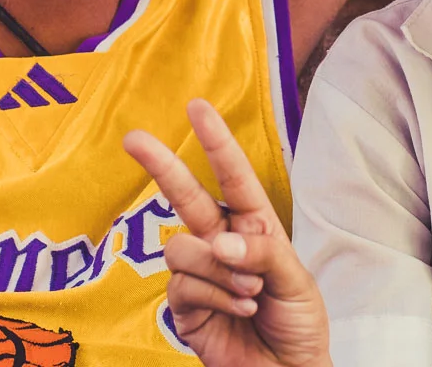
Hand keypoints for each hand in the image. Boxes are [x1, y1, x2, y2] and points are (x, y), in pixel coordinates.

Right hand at [124, 100, 330, 366]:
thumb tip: (218, 240)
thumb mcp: (296, 281)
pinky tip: (241, 308)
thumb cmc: (298, 323)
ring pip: (183, 247)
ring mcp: (199, 273)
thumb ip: (262, 252)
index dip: (215, 141)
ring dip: (219, 267)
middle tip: (134, 139)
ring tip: (251, 289)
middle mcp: (221, 241)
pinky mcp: (183, 305)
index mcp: (254, 225)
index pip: (232, 177)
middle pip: (185, 196)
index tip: (196, 108)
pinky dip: (216, 295)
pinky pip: (184, 285)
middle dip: (161, 165)